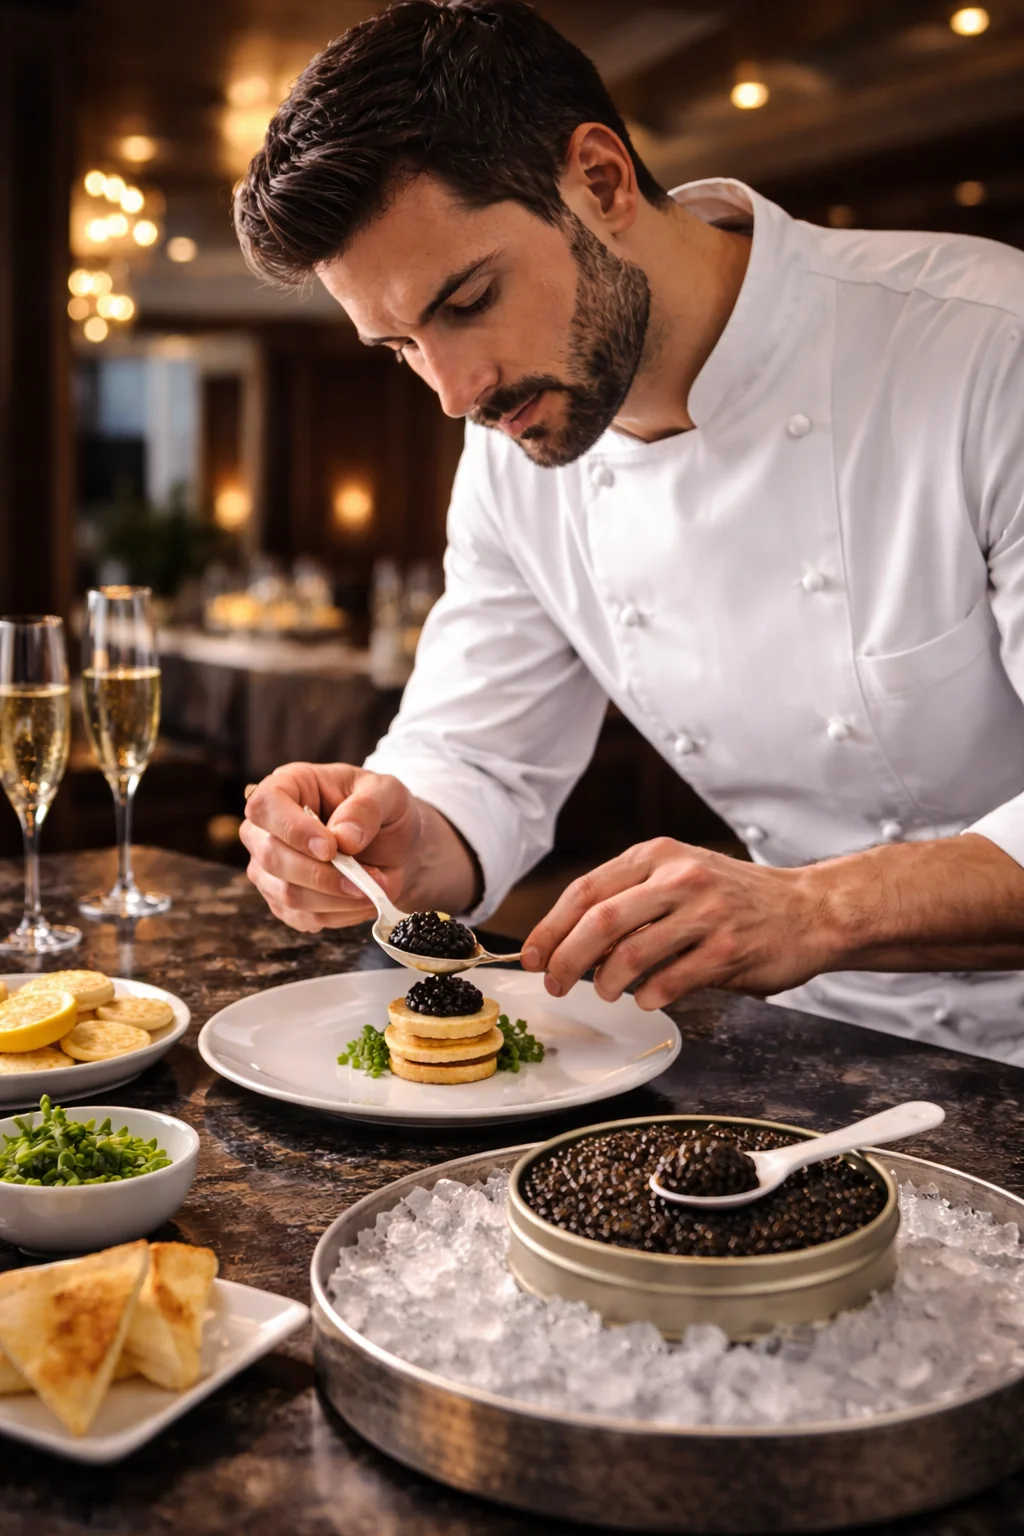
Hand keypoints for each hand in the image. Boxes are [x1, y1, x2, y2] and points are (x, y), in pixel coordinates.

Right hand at [241, 763, 420, 932]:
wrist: (396, 848)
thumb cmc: (384, 811)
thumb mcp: (388, 793)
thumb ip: (367, 808)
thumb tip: (344, 838)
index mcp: (288, 786)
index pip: (265, 806)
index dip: (293, 830)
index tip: (330, 848)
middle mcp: (267, 828)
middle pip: (272, 856)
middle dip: (322, 875)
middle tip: (362, 881)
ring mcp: (270, 868)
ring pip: (287, 894)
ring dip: (335, 898)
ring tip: (371, 889)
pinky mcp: (282, 901)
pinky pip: (303, 917)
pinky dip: (339, 914)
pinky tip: (361, 900)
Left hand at [521, 838, 830, 1009]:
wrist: (809, 910)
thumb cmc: (735, 898)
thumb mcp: (681, 876)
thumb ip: (631, 899)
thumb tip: (569, 941)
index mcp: (658, 855)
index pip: (586, 890)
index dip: (551, 927)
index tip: (532, 956)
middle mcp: (680, 878)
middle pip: (600, 922)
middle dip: (566, 959)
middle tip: (555, 983)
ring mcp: (705, 914)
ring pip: (630, 954)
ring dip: (605, 982)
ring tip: (603, 992)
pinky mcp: (728, 950)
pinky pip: (669, 981)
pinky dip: (648, 997)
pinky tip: (647, 1000)